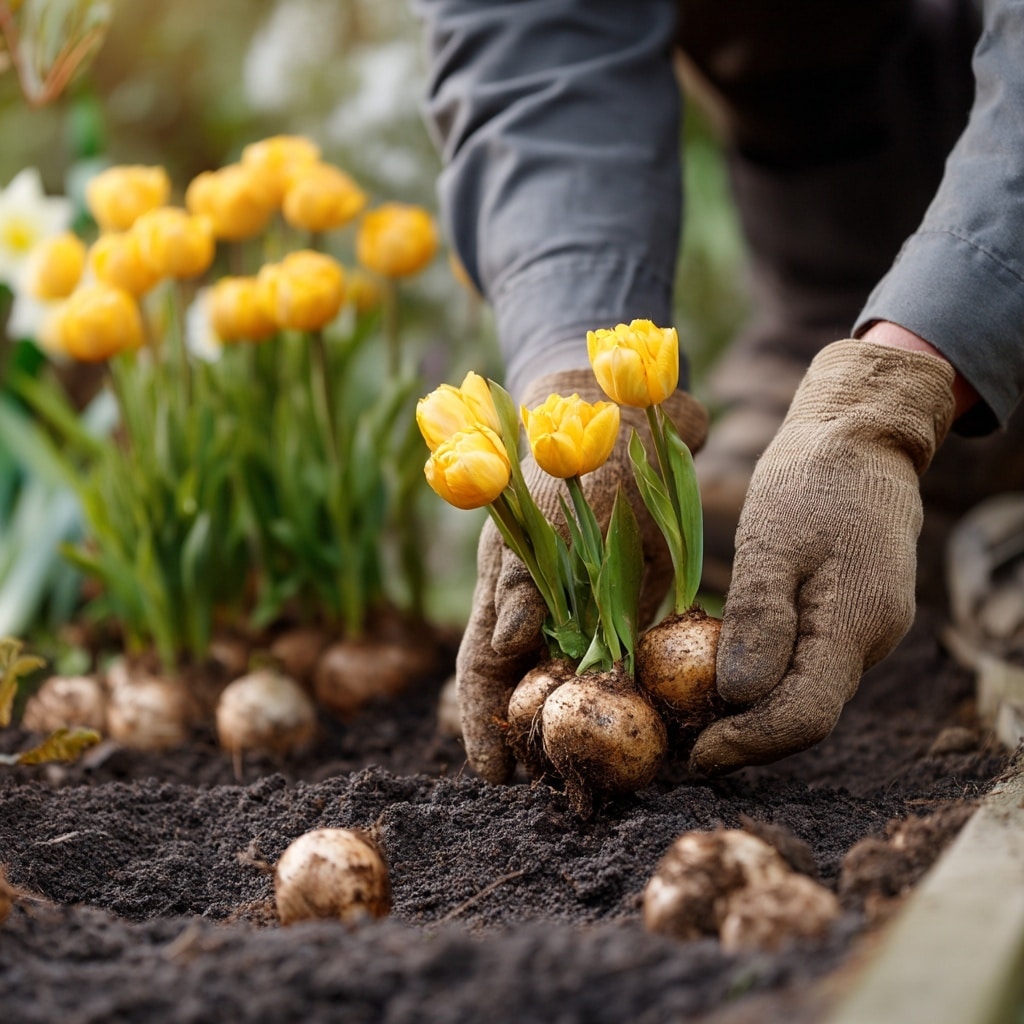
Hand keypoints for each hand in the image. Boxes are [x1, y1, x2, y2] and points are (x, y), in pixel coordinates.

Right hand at [457, 368, 707, 782]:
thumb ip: (523, 577)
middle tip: (560, 787)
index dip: (482, 723)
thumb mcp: (544, 510)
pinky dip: (636, 691)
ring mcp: (586, 604)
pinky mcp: (631, 597)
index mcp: (505, 587)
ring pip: (582, 679)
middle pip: (531, 686)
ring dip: (592, 723)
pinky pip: (630, 655)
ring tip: (610, 772)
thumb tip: (507, 646)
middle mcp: (541, 605)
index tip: (495, 775)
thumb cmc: (571, 451)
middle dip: (540, 737)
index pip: (482, 669)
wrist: (618, 407)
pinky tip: (656, 721)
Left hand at [689, 339, 955, 773]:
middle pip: (805, 715)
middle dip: (743, 735)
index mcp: (856, 625)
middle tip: (679, 741)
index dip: (747, 745)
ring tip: (691, 712)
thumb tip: (736, 698)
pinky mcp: (850, 618)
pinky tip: (722, 672)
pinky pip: (807, 666)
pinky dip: (764, 677)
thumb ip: (759, 621)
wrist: (861, 440)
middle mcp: (870, 642)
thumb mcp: (773, 544)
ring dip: (751, 710)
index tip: (693, 756)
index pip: (804, 718)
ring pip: (806, 693)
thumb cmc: (812, 481)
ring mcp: (866, 632)